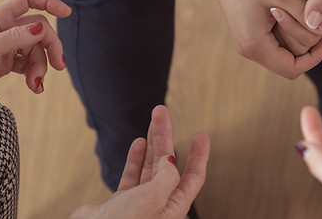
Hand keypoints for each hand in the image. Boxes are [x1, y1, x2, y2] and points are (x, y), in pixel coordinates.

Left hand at [0, 0, 70, 113]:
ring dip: (41, 66)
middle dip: (51, 47)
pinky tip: (33, 87)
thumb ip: (16, 37)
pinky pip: (28, 64)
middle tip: (59, 66)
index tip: (66, 13)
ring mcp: (4, 47)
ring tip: (36, 84)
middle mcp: (3, 30)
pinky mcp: (3, 64)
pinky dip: (33, 75)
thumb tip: (41, 26)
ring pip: (35, 50)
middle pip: (38, 29)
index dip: (48, 2)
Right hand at [71, 105, 209, 218]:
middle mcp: (158, 206)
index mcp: (173, 209)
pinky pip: (131, 176)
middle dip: (166, 137)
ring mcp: (138, 203)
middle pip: (167, 165)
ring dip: (152, 143)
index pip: (193, 178)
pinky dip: (135, 158)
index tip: (201, 135)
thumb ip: (166, 177)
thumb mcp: (154, 198)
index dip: (199, 156)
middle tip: (163, 113)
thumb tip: (171, 159)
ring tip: (153, 121)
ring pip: (149, 167)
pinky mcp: (119, 203)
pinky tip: (139, 143)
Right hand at [181, 0, 321, 78]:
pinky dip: (290, 37)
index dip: (315, 57)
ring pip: (282, 56)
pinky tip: (300, 19)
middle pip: (288, 65)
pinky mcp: (248, 36)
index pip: (293, 68)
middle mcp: (249, 50)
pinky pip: (275, 46)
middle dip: (310, 50)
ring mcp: (247, 44)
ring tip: (315, 23)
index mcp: (255, 45)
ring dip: (300, 43)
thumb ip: (306, 13)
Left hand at [237, 0, 321, 37]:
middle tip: (269, 8)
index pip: (313, 40)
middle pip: (302, 46)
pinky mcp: (289, 16)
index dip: (294, 30)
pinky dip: (269, 30)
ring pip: (290, 45)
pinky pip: (280, 37)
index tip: (275, 10)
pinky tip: (260, 15)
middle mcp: (318, 18)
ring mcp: (303, 18)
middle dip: (284, 31)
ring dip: (275, 32)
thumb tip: (320, 26)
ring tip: (264, 9)